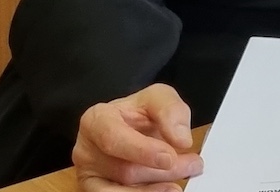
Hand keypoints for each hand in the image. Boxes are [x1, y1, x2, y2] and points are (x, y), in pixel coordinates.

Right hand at [73, 84, 202, 191]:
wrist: (131, 128)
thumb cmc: (139, 113)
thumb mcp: (157, 98)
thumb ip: (170, 110)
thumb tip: (181, 139)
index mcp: (96, 120)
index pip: (113, 138)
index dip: (141, 150)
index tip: (169, 157)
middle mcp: (86, 150)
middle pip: (124, 169)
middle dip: (163, 170)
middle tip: (193, 165)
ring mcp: (89, 175)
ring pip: (124, 188)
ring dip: (157, 187)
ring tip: (182, 180)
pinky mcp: (96, 191)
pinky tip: (164, 191)